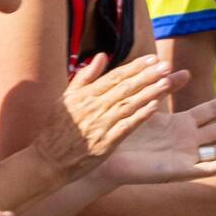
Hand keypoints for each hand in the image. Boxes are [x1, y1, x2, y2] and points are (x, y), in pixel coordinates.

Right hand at [47, 54, 188, 173]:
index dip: (134, 67)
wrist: (49, 159)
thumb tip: (101, 56)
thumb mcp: (66, 98)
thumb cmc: (58, 128)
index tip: (152, 58)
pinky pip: (126, 127)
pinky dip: (140, 116)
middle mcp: (93, 107)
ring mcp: (100, 125)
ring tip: (166, 82)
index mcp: (84, 95)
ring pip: (128, 105)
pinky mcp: (105, 143)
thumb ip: (85, 77)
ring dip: (148, 93)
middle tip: (166, 65)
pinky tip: (154, 107)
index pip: (114, 77)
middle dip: (147, 75)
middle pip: (124, 88)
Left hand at [98, 86, 215, 185]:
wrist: (104, 154)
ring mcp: (187, 157)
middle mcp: (188, 141)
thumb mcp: (144, 102)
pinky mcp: (181, 172)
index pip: (212, 110)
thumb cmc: (120, 130)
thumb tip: (183, 71)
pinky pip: (207, 169)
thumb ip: (162, 87)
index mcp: (180, 124)